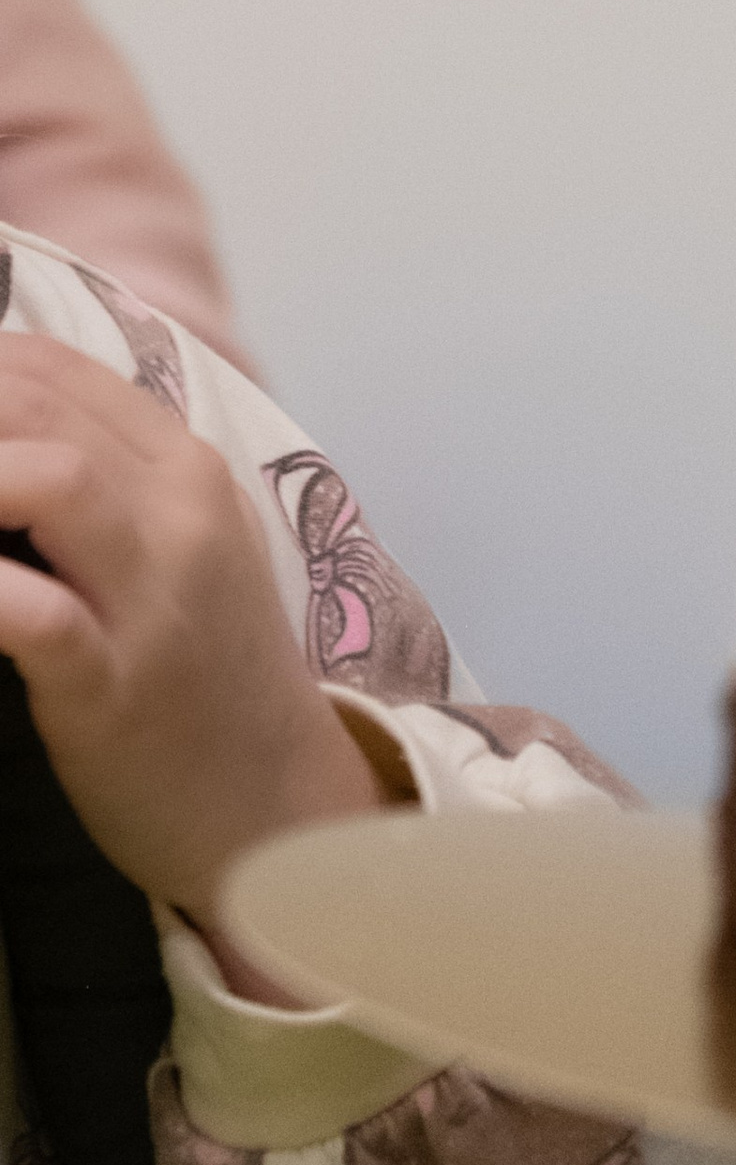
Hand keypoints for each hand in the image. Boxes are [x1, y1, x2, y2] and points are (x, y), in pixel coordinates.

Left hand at [0, 335, 388, 962]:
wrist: (279, 797)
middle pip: (34, 404)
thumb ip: (110, 480)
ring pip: (46, 478)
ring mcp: (156, 595)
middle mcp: (180, 510)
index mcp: (188, 467)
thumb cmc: (207, 674)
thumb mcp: (184, 547)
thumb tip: (6, 435)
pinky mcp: (117, 685)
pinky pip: (34, 612)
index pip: (55, 367)